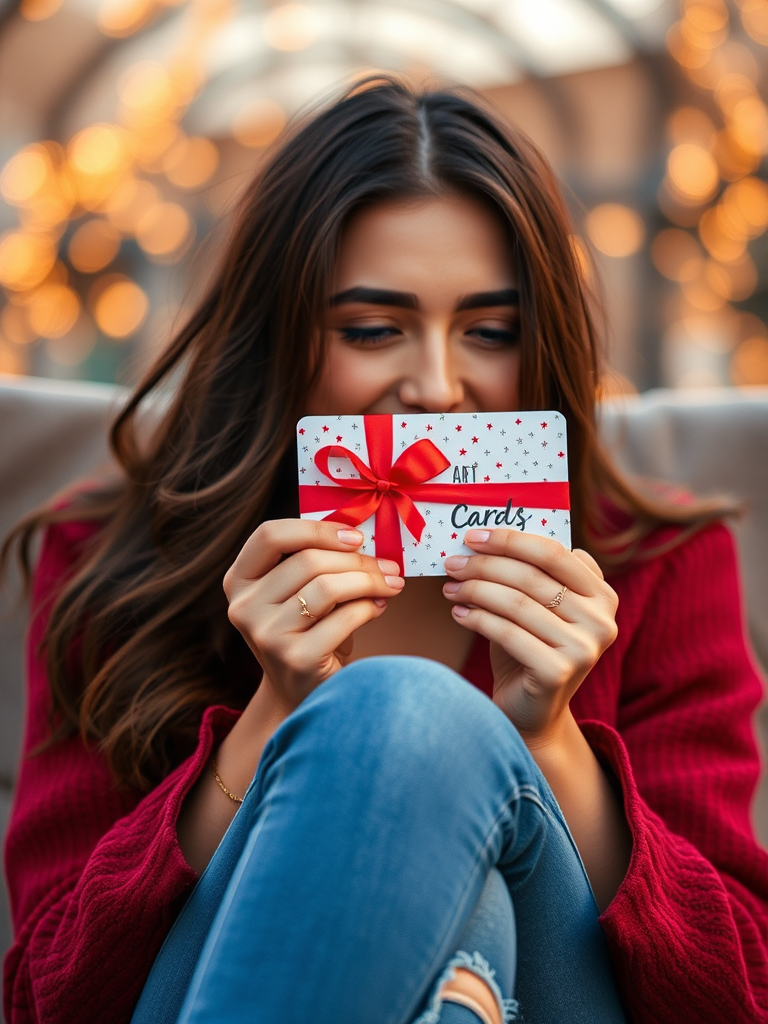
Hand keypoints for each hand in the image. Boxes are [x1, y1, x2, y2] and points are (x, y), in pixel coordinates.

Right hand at [224, 519, 403, 713]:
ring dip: (369, 581)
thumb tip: (362, 536)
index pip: (270, 535)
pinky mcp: (296, 658)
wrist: (302, 692)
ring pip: (328, 587)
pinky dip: (370, 608)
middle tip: (389, 566)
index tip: (355, 537)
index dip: (316, 529)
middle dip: (358, 560)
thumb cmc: (308, 630)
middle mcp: (244, 607)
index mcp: (239, 581)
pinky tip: (379, 607)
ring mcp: (267, 635)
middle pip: (307, 560)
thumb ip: (314, 560)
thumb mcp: (297, 592)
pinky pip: (344, 618)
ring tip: (391, 584)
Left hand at [442, 528, 617, 742]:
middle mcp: (602, 621)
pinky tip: (459, 612)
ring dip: (475, 591)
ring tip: (450, 588)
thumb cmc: (529, 647)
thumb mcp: (537, 606)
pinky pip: (507, 633)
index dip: (510, 540)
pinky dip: (477, 619)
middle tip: (452, 563)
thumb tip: (484, 537)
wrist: (532, 711)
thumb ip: (530, 573)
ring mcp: (584, 649)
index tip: (474, 537)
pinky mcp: (559, 672)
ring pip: (516, 603)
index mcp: (602, 595)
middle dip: (485, 565)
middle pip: (531, 576)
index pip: (554, 552)